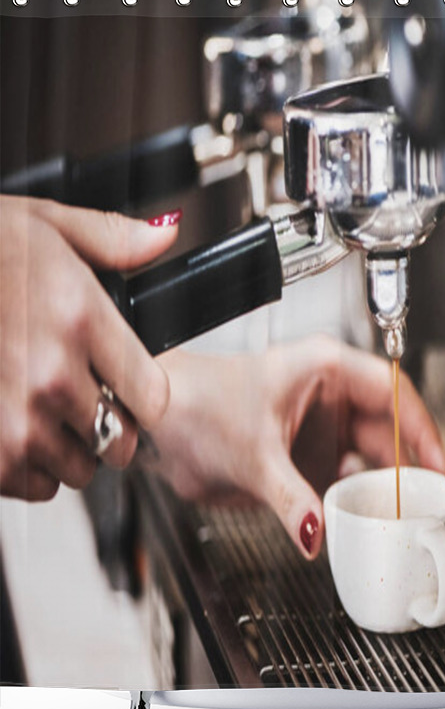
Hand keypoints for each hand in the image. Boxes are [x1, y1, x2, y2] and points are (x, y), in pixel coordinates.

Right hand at [0, 195, 178, 500]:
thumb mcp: (42, 223)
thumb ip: (113, 239)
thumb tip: (165, 234)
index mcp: (80, 320)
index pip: (153, 396)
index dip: (142, 395)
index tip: (126, 387)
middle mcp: (51, 377)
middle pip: (119, 439)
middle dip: (108, 425)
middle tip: (79, 401)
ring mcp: (12, 422)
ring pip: (78, 469)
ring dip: (67, 450)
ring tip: (40, 412)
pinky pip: (30, 485)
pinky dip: (26, 467)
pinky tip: (10, 427)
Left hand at [149, 337, 444, 559]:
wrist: (163, 424)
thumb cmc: (199, 405)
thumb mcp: (252, 453)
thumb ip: (290, 498)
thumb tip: (320, 533)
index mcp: (326, 367)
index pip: (394, 391)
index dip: (420, 428)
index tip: (436, 463)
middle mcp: (330, 393)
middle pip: (390, 426)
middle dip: (410, 463)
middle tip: (427, 500)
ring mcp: (321, 424)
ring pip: (373, 452)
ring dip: (388, 483)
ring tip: (405, 514)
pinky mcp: (310, 452)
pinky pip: (348, 474)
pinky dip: (360, 495)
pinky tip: (369, 516)